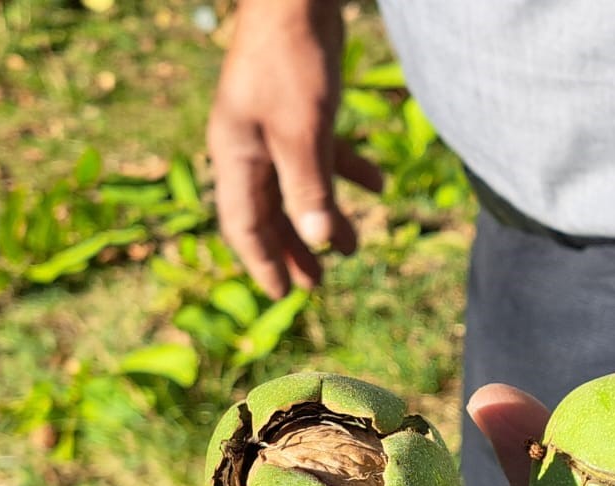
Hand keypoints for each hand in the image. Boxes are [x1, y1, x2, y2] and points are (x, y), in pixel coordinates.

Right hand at [206, 0, 383, 297]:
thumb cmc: (291, 60)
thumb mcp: (302, 131)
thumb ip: (309, 187)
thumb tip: (319, 239)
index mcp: (236, 156)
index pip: (244, 226)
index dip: (264, 263)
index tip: (284, 296)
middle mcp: (249, 146)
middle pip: (271, 212)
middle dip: (296, 249)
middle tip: (319, 286)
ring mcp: (274, 127)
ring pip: (298, 186)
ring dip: (326, 217)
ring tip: (356, 247)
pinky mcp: (301, 108)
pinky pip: (320, 153)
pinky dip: (346, 172)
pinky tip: (378, 185)